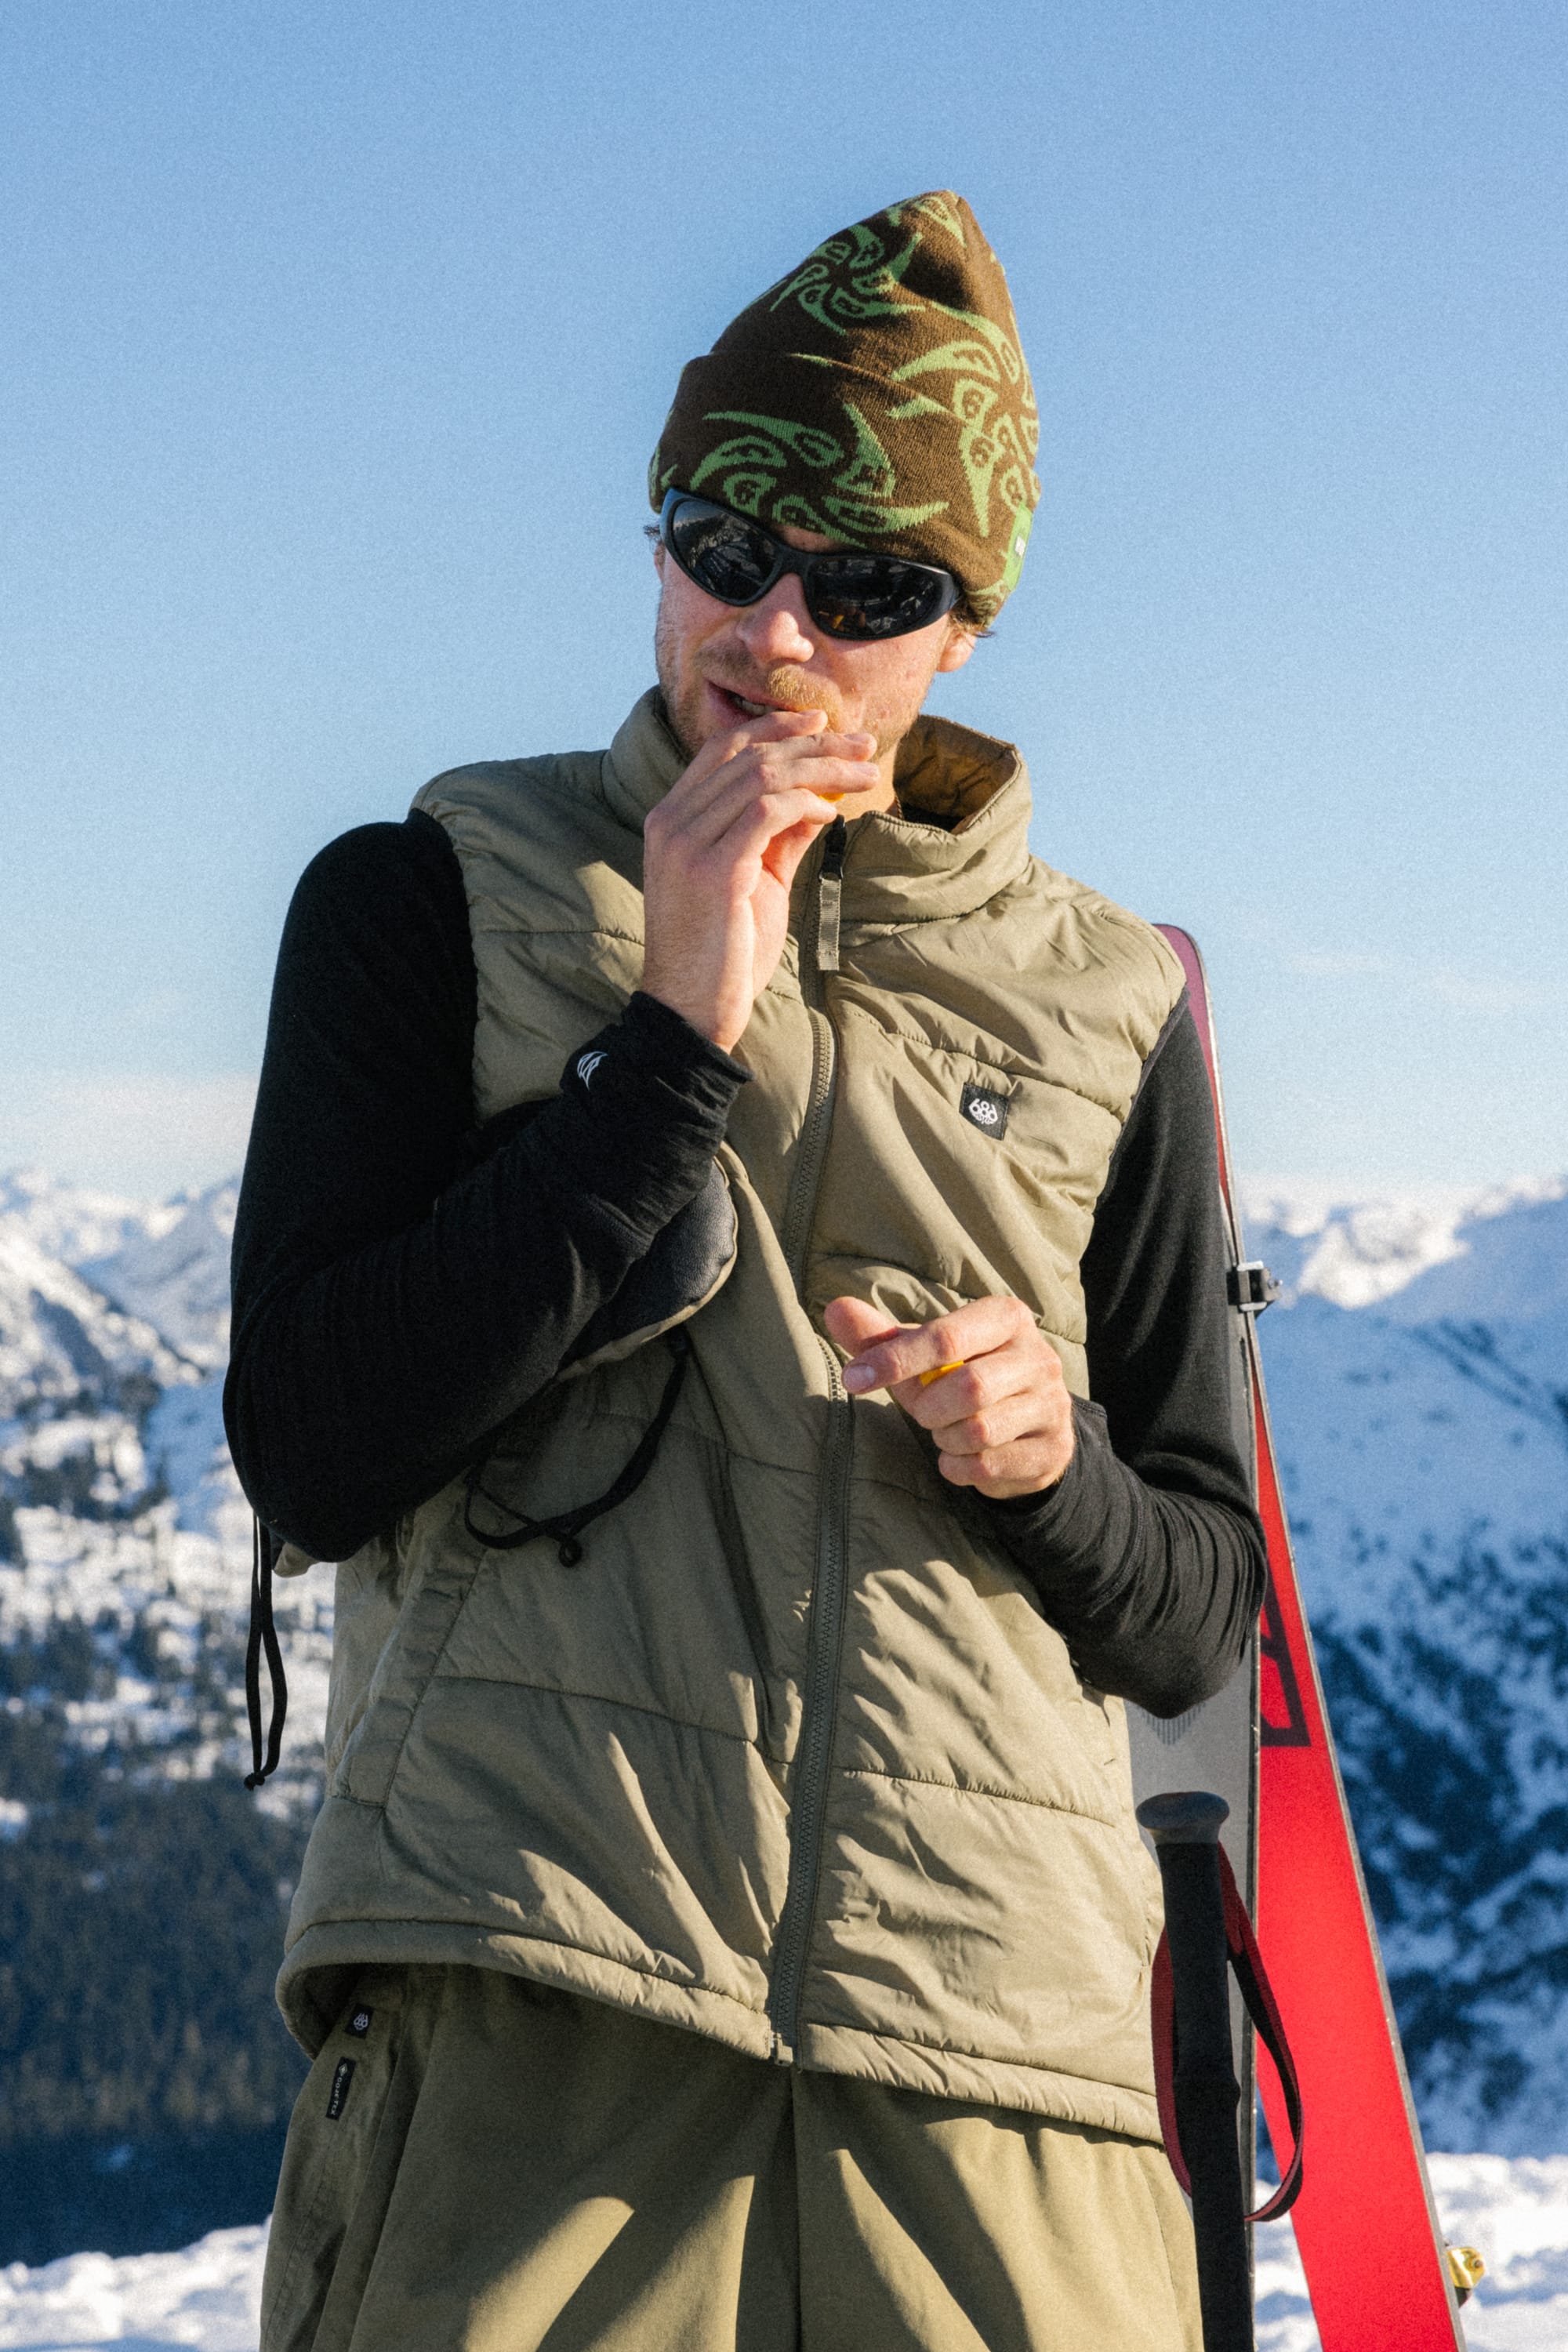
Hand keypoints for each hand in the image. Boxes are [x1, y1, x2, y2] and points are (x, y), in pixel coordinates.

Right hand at [641, 710, 878, 1050]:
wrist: (691, 1010)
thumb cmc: (722, 953)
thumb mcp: (754, 883)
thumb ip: (779, 838)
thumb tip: (820, 801)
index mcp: (671, 819)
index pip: (722, 748)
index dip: (774, 728)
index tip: (821, 722)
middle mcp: (671, 822)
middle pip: (748, 754)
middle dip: (812, 742)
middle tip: (862, 742)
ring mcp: (687, 843)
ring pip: (761, 774)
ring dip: (822, 767)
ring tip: (864, 773)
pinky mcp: (713, 868)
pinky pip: (767, 809)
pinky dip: (805, 803)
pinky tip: (830, 813)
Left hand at [823, 1294, 1075, 1500]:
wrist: (1025, 1429)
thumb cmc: (961, 1378)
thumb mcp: (923, 1355)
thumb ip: (880, 1336)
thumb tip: (836, 1309)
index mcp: (1006, 1318)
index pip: (945, 1338)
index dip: (894, 1361)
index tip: (853, 1379)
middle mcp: (1038, 1356)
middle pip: (968, 1388)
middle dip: (929, 1408)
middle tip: (924, 1412)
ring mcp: (1052, 1404)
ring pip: (980, 1431)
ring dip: (945, 1438)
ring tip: (946, 1430)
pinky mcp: (1053, 1449)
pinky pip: (989, 1466)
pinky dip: (959, 1467)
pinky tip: (960, 1456)